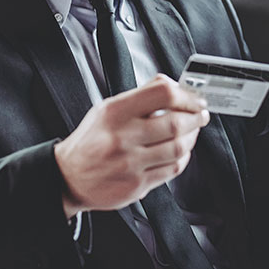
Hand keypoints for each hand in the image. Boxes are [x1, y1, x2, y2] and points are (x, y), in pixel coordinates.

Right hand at [54, 74, 209, 217]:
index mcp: (115, 112)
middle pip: (175, 122)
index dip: (186, 95)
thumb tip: (171, 84)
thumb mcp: (106, 109)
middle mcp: (122, 137)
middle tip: (200, 114)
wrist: (69, 177)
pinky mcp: (137, 185)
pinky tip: (181, 151)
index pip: (162, 94)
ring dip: (193, 137)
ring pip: (178, 148)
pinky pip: (172, 169)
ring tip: (192, 131)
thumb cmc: (90, 141)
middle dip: (196, 117)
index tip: (194, 98)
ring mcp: (130, 163)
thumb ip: (139, 96)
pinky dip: (183, 157)